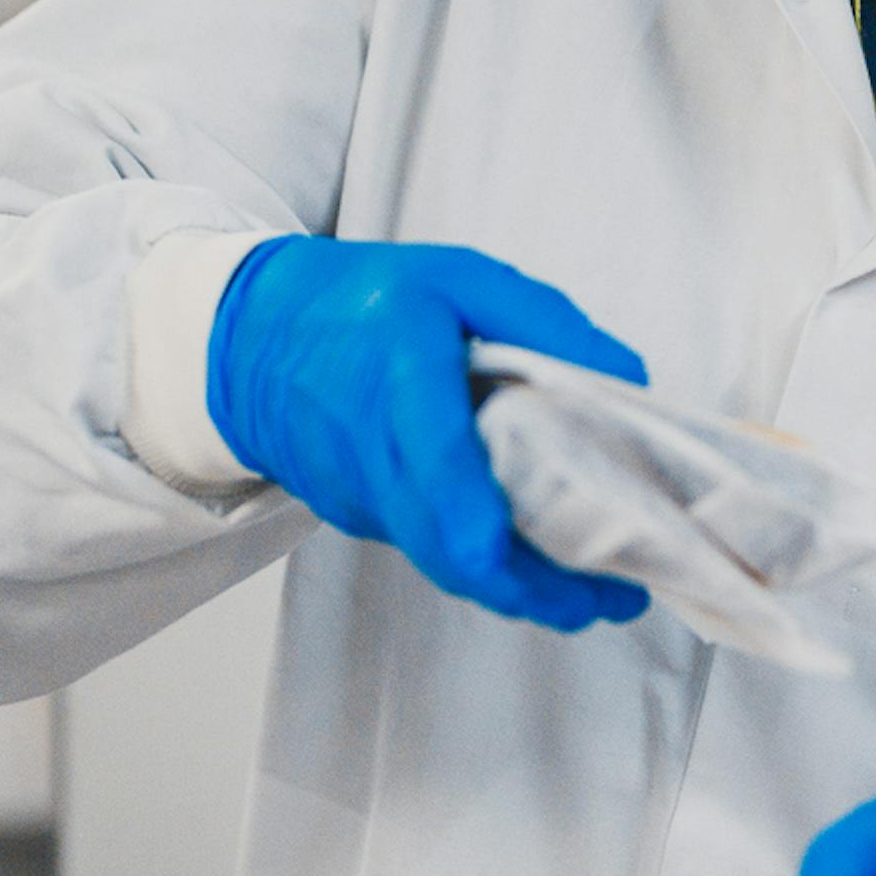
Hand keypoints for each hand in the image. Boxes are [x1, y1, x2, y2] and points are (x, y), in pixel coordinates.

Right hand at [205, 235, 651, 632]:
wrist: (248, 338)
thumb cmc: (364, 301)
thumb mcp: (461, 278)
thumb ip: (546, 322)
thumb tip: (627, 379)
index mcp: (402, 378)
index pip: (437, 463)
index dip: (476, 519)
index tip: (524, 559)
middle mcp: (375, 452)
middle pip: (450, 547)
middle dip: (536, 588)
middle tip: (616, 597)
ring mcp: (363, 496)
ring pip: (445, 561)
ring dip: (522, 587)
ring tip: (599, 591)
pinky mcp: (361, 517)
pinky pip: (430, 548)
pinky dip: (487, 563)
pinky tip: (540, 556)